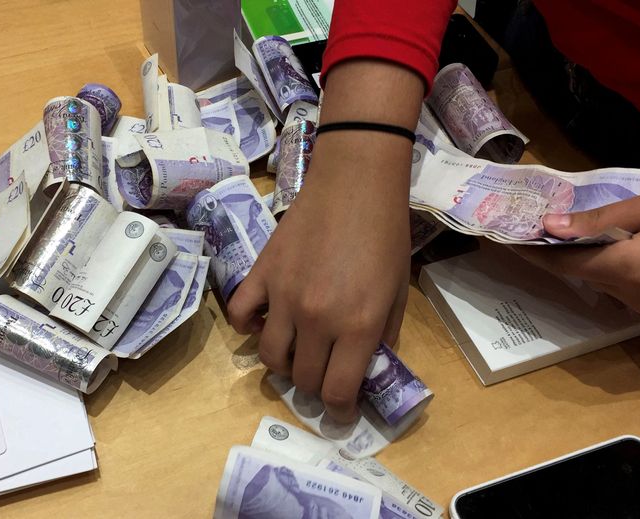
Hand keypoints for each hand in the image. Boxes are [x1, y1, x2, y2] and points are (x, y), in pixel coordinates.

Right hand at [228, 60, 422, 422]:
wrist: (355, 181)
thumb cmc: (386, 233)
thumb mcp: (399, 290)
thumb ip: (383, 335)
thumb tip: (366, 367)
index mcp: (357, 326)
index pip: (338, 391)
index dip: (341, 411)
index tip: (342, 412)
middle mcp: (316, 320)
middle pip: (303, 379)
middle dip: (315, 387)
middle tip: (324, 376)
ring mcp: (282, 297)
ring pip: (270, 357)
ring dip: (284, 364)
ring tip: (297, 352)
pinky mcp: (261, 274)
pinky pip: (240, 316)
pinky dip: (249, 328)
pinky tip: (265, 321)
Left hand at [515, 193, 639, 314]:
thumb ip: (603, 219)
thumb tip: (552, 224)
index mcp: (626, 268)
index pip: (563, 264)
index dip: (535, 252)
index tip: (511, 239)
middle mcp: (631, 294)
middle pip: (581, 272)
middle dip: (561, 251)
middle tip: (541, 229)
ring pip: (601, 281)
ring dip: (587, 260)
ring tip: (575, 235)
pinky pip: (621, 286)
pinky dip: (610, 268)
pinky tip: (611, 248)